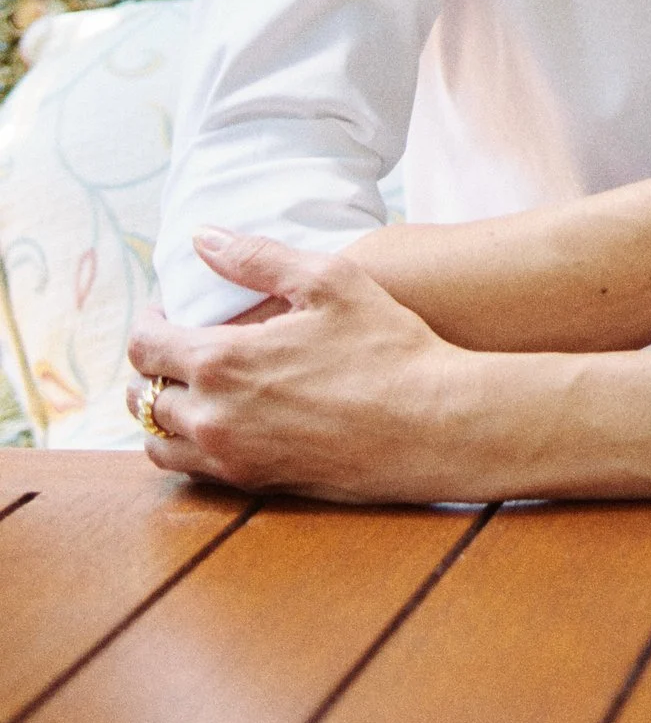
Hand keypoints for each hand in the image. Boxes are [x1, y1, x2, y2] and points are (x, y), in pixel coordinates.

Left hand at [127, 236, 480, 502]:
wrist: (432, 425)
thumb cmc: (387, 347)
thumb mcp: (330, 280)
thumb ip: (258, 257)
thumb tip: (204, 238)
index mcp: (222, 361)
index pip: (145, 346)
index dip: (148, 322)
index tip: (167, 309)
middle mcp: (214, 416)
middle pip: (144, 396)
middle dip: (153, 367)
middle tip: (178, 345)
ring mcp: (231, 457)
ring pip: (159, 441)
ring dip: (163, 411)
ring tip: (191, 387)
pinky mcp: (255, 484)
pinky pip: (191, 470)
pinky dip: (187, 444)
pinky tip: (220, 421)